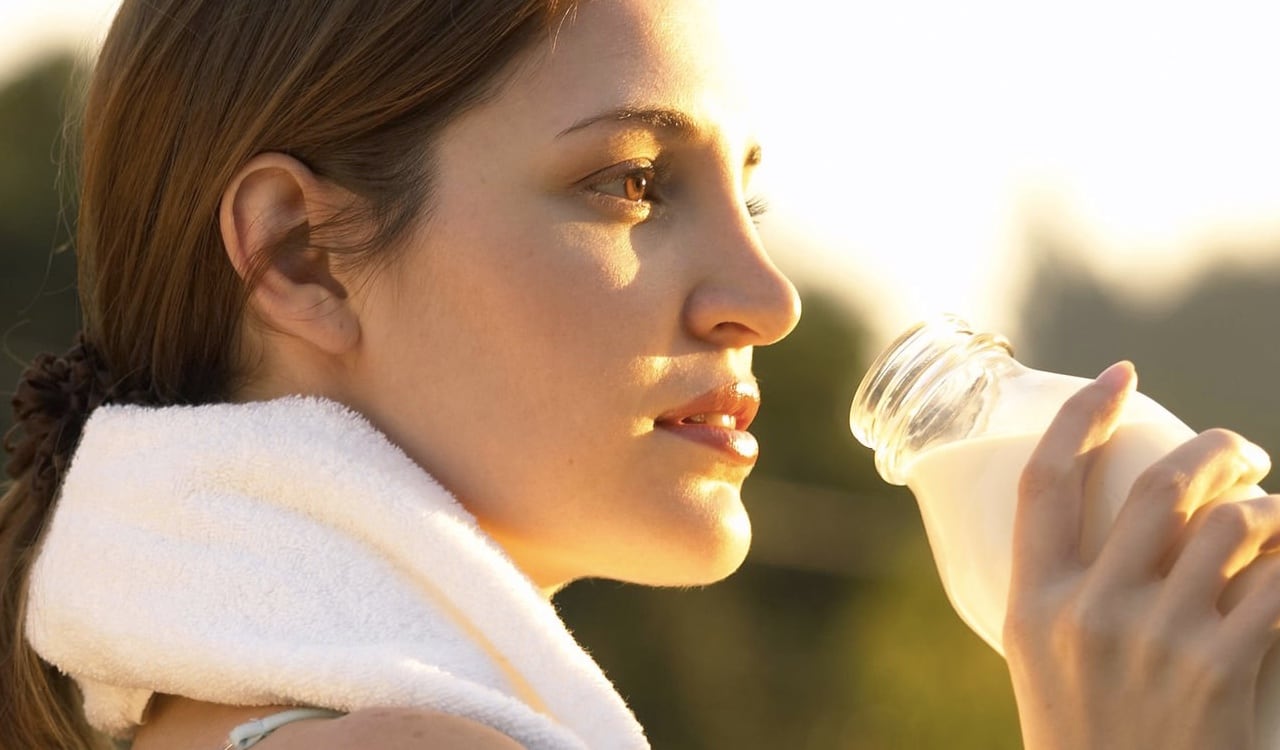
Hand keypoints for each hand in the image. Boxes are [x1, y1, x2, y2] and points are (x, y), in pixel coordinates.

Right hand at [1005, 361, 1279, 749]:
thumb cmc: (1088, 738)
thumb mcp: (1046, 663)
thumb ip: (1076, 592)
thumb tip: (1146, 520)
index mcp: (1033, 604)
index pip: (1046, 483)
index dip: (1080, 417)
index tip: (1118, 377)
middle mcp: (1089, 611)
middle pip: (1157, 486)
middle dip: (1213, 448)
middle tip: (1239, 451)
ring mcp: (1157, 640)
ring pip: (1232, 525)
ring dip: (1270, 507)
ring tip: (1277, 516)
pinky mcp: (1224, 671)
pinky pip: (1278, 582)